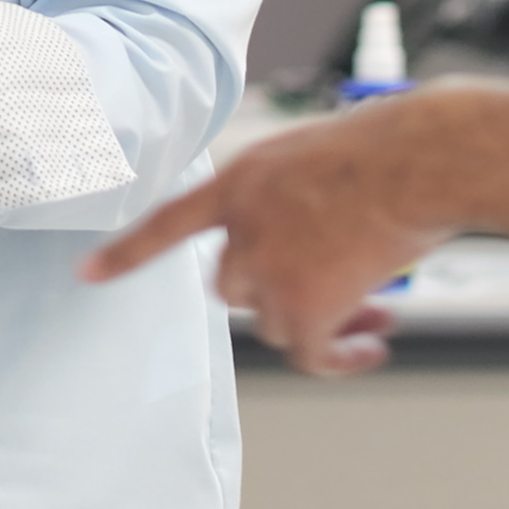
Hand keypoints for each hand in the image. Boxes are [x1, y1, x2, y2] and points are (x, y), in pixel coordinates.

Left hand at [79, 95, 457, 376]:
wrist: (421, 160)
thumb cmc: (388, 148)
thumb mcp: (314, 155)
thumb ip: (286, 200)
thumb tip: (308, 249)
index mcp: (240, 180)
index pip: (169, 222)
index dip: (127, 252)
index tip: (86, 274)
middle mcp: (242, 227)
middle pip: (232, 287)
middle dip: (276, 293)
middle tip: (333, 293)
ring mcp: (269, 267)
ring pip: (276, 322)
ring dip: (321, 321)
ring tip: (374, 309)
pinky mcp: (305, 305)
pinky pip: (309, 354)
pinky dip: (340, 360)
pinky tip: (372, 347)